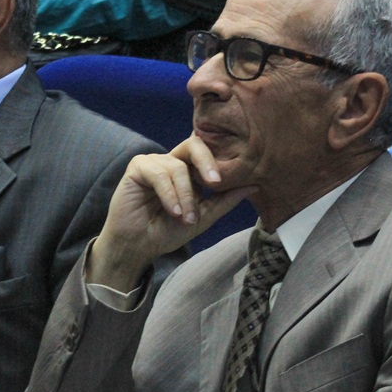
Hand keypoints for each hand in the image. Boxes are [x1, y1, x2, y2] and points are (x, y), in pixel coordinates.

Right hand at [88, 136, 254, 290]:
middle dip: (208, 161)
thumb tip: (254, 185)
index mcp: (187, 171)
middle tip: (215, 182)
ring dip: (185, 195)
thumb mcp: (203, 218)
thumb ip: (225, 200)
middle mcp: (171, 162)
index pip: (206, 153)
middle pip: (194, 145)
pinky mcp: (137, 167)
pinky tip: (172, 211)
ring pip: (178, 167)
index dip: (219, 160)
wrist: (137, 247)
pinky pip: (158, 173)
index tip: (228, 181)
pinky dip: (169, 194)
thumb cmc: (165, 233)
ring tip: (184, 218)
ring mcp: (153, 163)